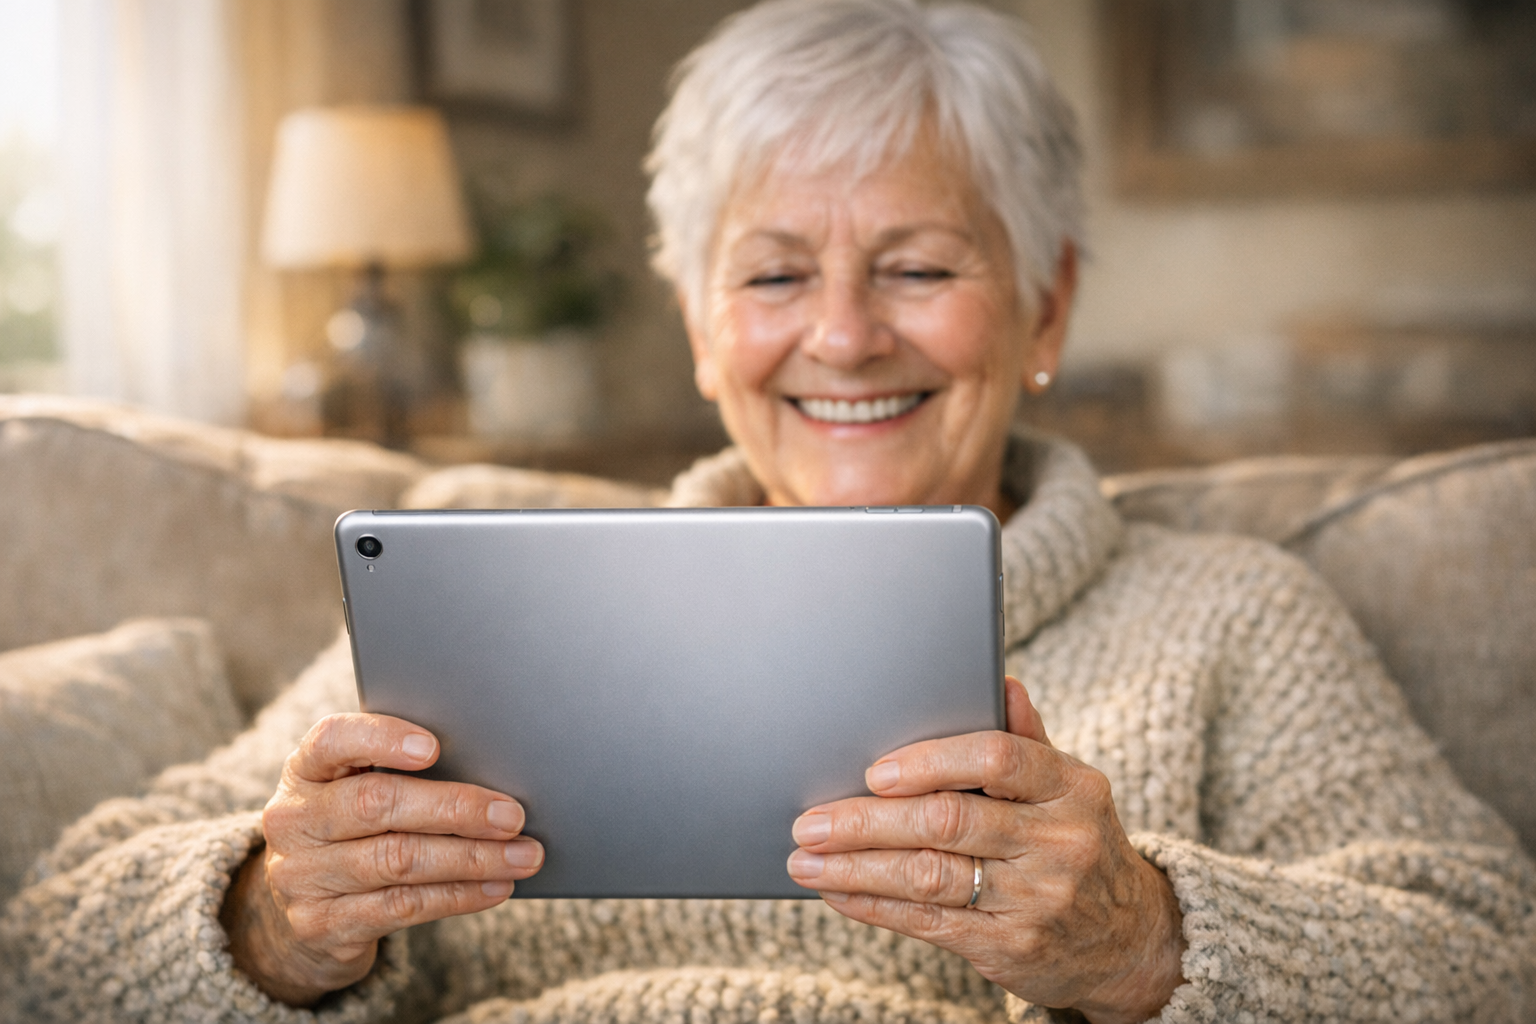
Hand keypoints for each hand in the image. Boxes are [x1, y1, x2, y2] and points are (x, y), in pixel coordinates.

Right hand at [220, 713, 543, 1006]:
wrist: (301, 912)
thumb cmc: (354, 830)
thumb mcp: (358, 791)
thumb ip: (403, 774)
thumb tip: (493, 770)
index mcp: (304, 770)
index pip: (332, 740)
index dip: (382, 739)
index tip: (434, 747)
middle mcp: (293, 820)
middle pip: (378, 804)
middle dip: (456, 808)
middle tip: (513, 816)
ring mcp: (301, 876)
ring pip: (399, 860)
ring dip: (472, 858)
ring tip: (522, 855)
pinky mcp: (322, 924)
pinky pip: (402, 906)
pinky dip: (458, 895)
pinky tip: (495, 887)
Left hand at [786, 678, 1185, 1023]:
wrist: (1131, 939)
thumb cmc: (1077, 844)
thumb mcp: (1069, 789)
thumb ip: (1027, 740)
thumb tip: (1002, 682)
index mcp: (1071, 787)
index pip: (998, 758)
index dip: (931, 761)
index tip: (875, 771)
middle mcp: (1058, 842)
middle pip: (947, 821)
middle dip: (868, 821)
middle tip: (811, 821)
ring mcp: (1035, 898)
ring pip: (929, 876)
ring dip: (856, 868)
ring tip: (805, 859)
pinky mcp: (1011, 946)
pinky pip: (929, 921)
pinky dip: (875, 905)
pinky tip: (839, 893)